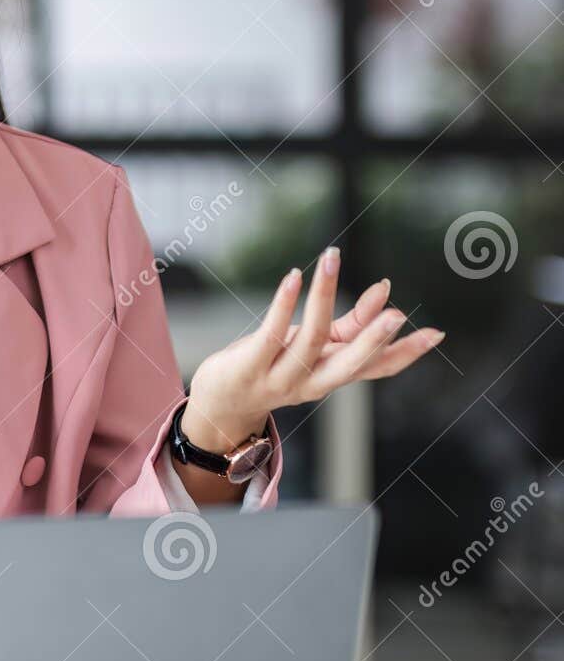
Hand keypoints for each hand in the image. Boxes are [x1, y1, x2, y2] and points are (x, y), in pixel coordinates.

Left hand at [184, 248, 444, 453]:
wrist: (223, 401)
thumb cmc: (276, 364)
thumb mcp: (315, 346)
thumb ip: (350, 324)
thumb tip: (386, 292)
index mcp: (333, 376)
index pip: (376, 368)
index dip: (406, 353)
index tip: (436, 334)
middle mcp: (312, 382)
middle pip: (348, 365)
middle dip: (373, 341)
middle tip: (397, 315)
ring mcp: (280, 378)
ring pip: (309, 340)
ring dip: (323, 298)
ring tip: (332, 259)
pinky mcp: (250, 366)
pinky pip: (271, 335)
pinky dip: (284, 304)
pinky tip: (293, 277)